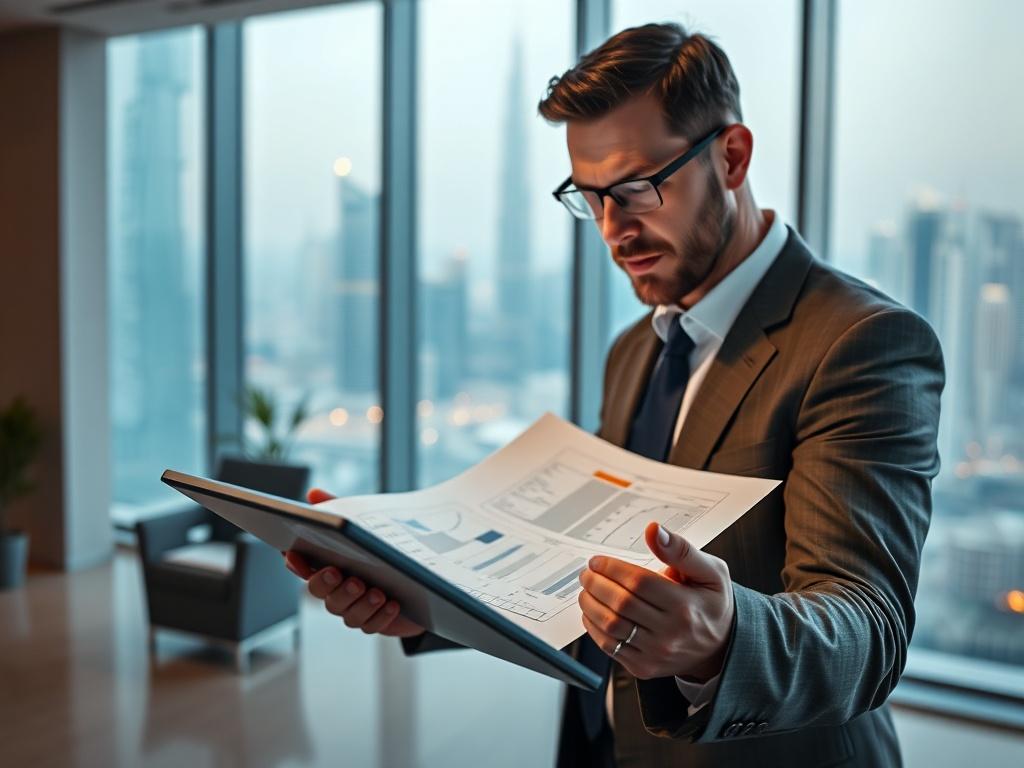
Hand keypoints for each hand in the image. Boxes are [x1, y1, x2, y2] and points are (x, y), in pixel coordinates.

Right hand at [283, 488, 426, 638]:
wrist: (419, 578)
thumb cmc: (381, 548)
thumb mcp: (363, 523)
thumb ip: (338, 509)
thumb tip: (313, 494)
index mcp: (329, 565)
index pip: (303, 566)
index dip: (296, 562)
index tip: (294, 553)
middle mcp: (336, 590)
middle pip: (320, 592)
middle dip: (327, 584)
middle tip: (340, 573)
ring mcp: (354, 609)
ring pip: (347, 613)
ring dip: (360, 603)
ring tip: (375, 590)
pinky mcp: (375, 621)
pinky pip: (372, 625)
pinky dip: (381, 616)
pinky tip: (393, 603)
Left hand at [578, 522, 733, 681]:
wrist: (722, 647)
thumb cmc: (712, 604)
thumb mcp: (710, 571)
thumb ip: (681, 550)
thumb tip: (654, 530)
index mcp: (686, 605)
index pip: (639, 582)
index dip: (612, 568)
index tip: (598, 561)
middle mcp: (671, 633)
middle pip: (621, 604)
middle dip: (596, 584)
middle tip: (587, 573)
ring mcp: (656, 653)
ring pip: (611, 627)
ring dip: (591, 605)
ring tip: (586, 590)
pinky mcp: (644, 667)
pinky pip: (611, 647)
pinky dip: (594, 628)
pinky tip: (592, 613)